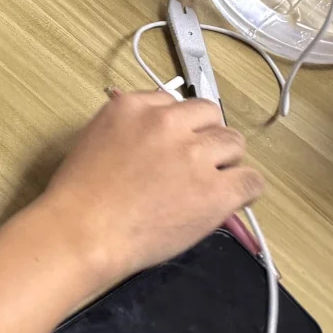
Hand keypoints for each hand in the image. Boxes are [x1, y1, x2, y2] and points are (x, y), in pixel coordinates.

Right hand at [32, 90, 264, 289]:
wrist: (85, 230)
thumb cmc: (81, 193)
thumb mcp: (96, 138)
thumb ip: (131, 127)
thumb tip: (157, 135)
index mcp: (133, 107)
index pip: (175, 102)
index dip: (179, 125)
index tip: (176, 143)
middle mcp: (167, 123)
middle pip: (211, 115)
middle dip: (207, 136)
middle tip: (196, 162)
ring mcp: (194, 155)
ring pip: (235, 143)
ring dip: (226, 161)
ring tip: (211, 183)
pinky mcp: (216, 191)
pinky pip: (252, 181)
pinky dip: (245, 190)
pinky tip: (230, 200)